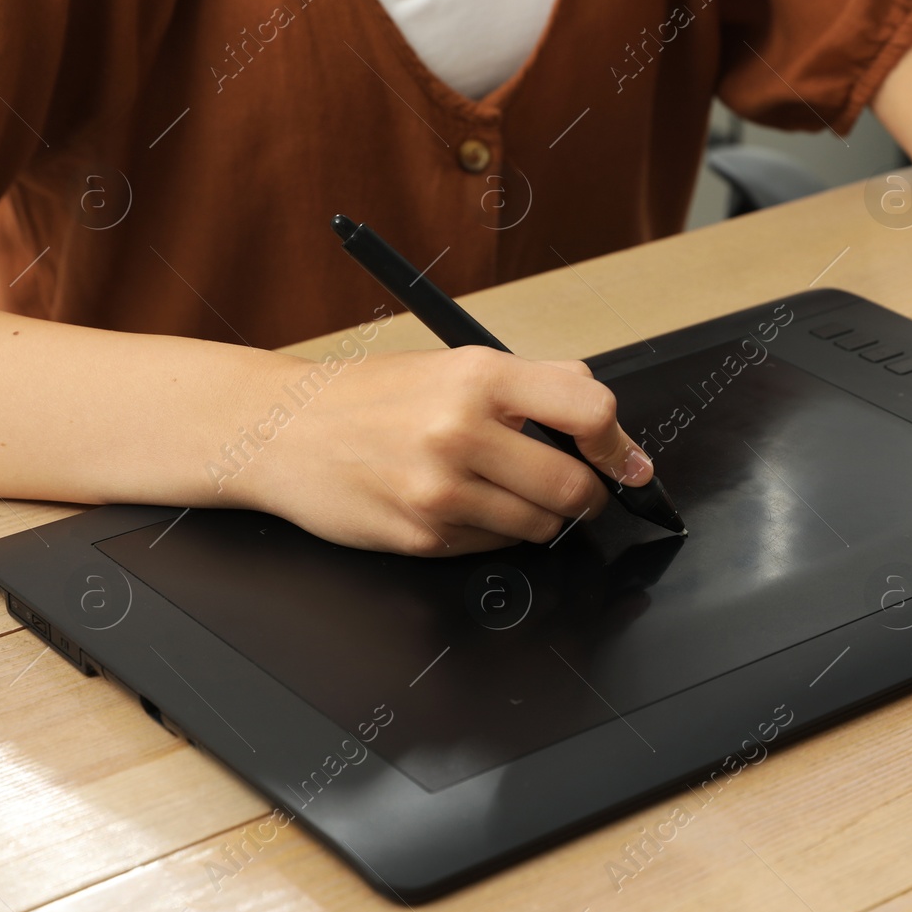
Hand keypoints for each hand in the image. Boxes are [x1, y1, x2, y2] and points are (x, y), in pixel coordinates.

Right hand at [227, 347, 654, 555]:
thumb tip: (600, 411)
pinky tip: (463, 505)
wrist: (281, 430)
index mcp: (479, 377)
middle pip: (575, 486)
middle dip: (587, 495)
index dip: (620, 444)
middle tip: (578, 489)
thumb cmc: (369, 397)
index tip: (629, 462)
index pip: (588, 411)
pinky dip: (495, 532)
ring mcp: (441, 490)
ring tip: (505, 490)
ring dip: (541, 517)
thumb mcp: (452, 365)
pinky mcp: (423, 535)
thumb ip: (531, 383)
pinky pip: (495, 546)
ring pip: (541, 526)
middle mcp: (461, 431)